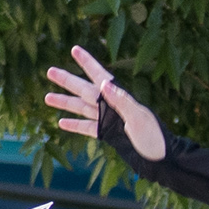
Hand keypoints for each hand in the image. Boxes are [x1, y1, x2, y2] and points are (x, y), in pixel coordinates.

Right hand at [40, 46, 165, 161]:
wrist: (161, 159)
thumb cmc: (154, 137)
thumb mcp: (138, 118)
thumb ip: (121, 101)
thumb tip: (104, 84)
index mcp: (119, 99)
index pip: (100, 76)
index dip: (87, 62)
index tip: (74, 49)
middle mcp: (112, 107)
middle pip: (84, 90)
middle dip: (67, 81)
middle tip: (49, 71)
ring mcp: (109, 120)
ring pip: (82, 108)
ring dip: (65, 102)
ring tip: (47, 97)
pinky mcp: (108, 135)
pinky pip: (88, 128)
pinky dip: (75, 125)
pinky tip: (61, 123)